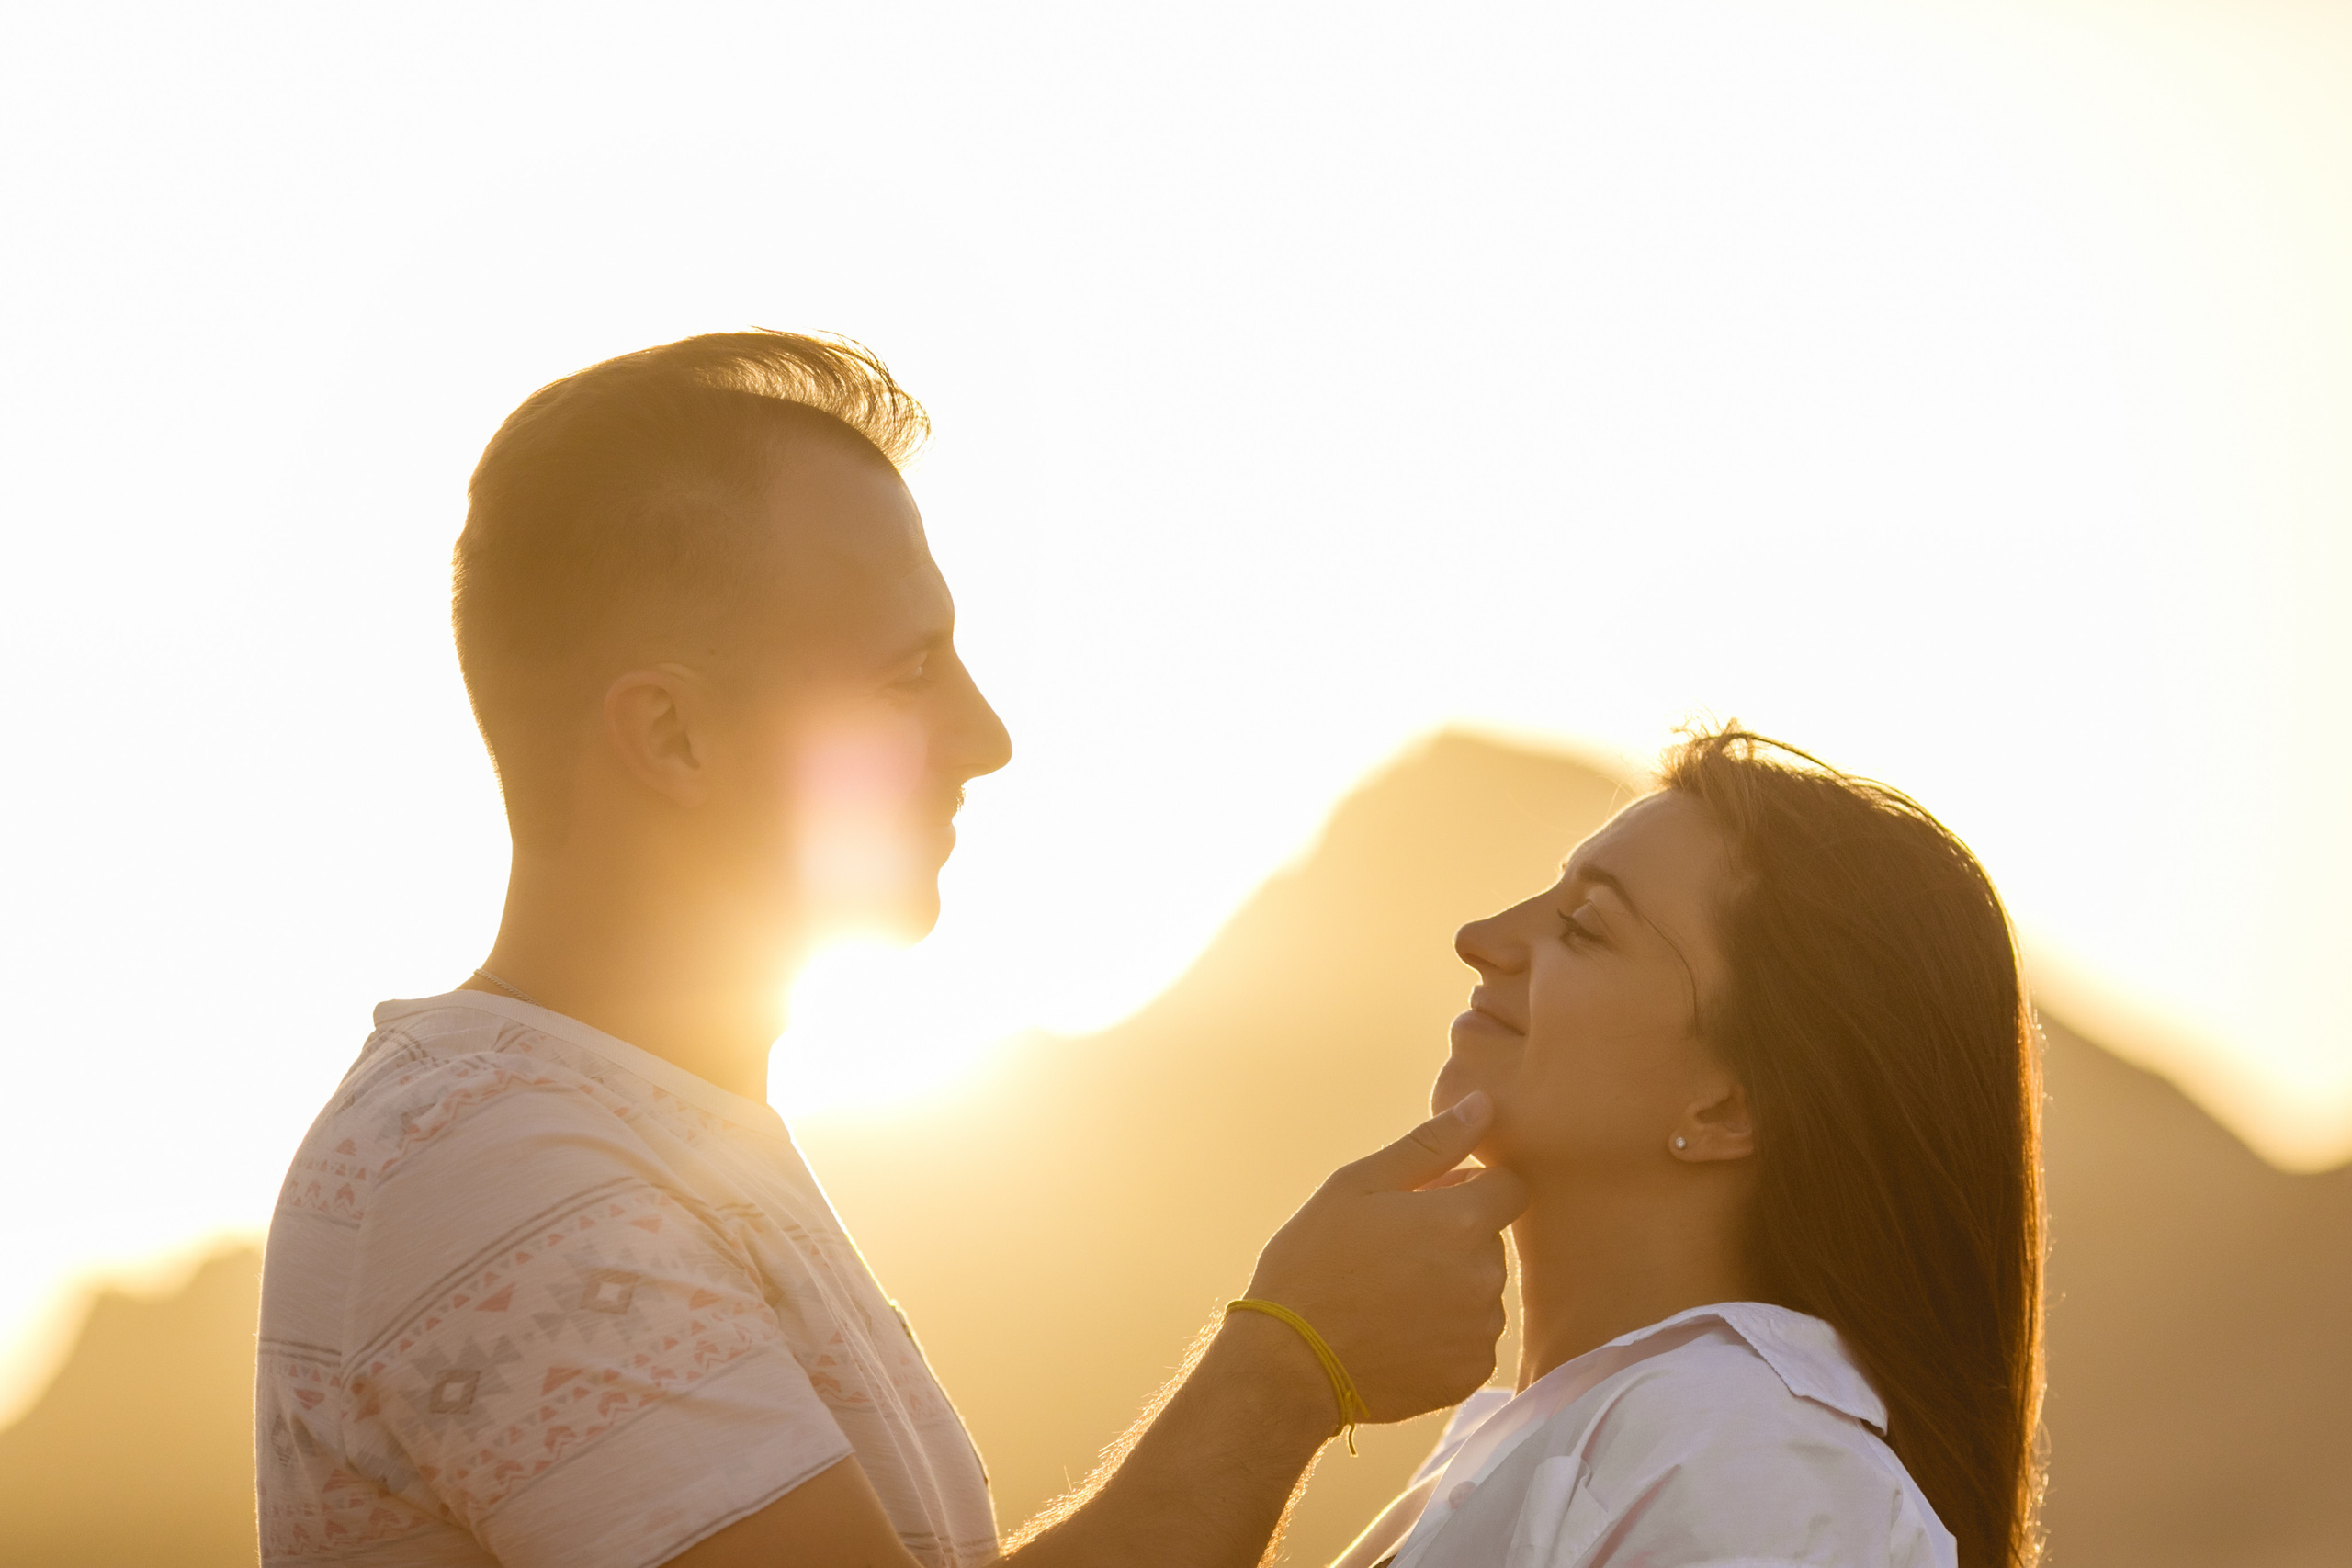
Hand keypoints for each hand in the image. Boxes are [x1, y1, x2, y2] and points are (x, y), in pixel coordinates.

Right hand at [1239, 1091, 1525, 1423]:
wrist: (1289, 1364)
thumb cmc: (1313, 1262)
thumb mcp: (1358, 1186)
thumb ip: (1430, 1145)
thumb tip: (1483, 1105)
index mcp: (1462, 1221)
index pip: (1508, 1188)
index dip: (1470, 1189)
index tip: (1425, 1205)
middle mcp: (1484, 1277)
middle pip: (1490, 1241)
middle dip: (1454, 1238)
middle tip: (1391, 1253)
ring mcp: (1480, 1330)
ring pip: (1482, 1290)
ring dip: (1451, 1287)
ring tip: (1388, 1298)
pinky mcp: (1471, 1373)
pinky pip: (1472, 1339)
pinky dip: (1445, 1335)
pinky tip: (1397, 1334)